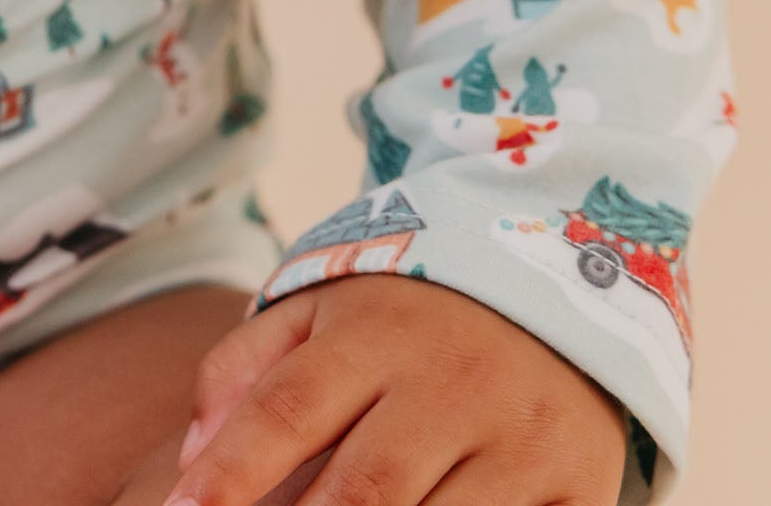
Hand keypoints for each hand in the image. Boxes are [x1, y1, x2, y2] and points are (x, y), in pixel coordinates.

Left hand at [158, 274, 626, 505]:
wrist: (558, 285)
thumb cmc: (408, 315)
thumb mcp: (322, 306)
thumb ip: (246, 368)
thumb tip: (191, 461)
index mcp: (373, 336)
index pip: (287, 411)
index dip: (231, 473)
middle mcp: (447, 386)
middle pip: (364, 491)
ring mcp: (519, 441)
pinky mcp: (579, 487)